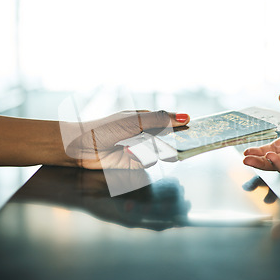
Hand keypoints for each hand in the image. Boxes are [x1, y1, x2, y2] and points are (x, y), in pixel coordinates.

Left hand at [61, 110, 188, 168]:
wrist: (82, 147)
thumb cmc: (106, 128)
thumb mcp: (135, 120)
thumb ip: (161, 119)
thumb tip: (186, 116)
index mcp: (147, 119)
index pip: (172, 122)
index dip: (184, 125)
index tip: (197, 129)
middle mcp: (147, 134)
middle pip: (169, 139)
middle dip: (166, 140)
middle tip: (155, 138)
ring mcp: (142, 149)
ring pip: (160, 151)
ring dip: (148, 149)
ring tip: (130, 145)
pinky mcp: (136, 163)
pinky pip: (148, 162)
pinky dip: (140, 158)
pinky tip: (126, 153)